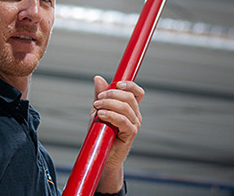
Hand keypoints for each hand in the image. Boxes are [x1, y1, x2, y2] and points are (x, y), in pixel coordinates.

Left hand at [93, 76, 144, 192]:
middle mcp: (136, 115)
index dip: (130, 85)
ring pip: (125, 107)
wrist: (102, 154)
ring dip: (109, 104)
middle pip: (129, 97)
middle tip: (98, 99)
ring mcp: (135, 124)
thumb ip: (101, 96)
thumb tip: (98, 78)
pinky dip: (111, 115)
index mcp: (131, 108)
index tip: (117, 83)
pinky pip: (123, 120)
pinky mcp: (131, 134)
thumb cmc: (102, 133)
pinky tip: (101, 115)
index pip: (137, 92)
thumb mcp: (99, 110)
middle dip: (112, 94)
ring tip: (96, 107)